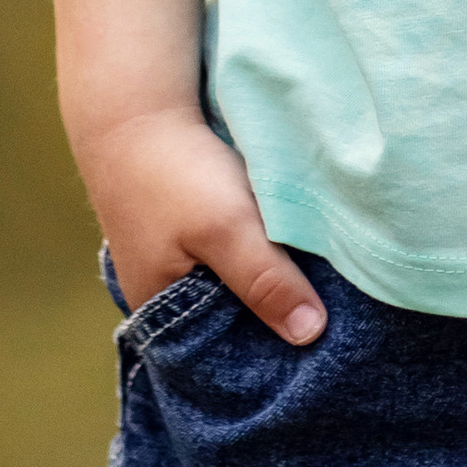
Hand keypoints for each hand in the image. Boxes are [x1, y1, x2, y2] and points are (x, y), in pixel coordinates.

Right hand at [75, 100, 326, 345]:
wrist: (136, 105)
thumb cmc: (174, 172)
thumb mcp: (226, 228)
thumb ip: (266, 281)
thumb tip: (311, 335)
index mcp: (160, 315)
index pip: (222, 360)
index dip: (268, 356)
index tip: (321, 352)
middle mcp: (163, 297)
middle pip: (230, 326)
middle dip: (273, 321)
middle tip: (330, 320)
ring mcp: (173, 261)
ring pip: (233, 290)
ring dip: (268, 285)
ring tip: (319, 287)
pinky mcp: (187, 229)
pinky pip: (230, 259)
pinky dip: (258, 256)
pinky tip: (290, 249)